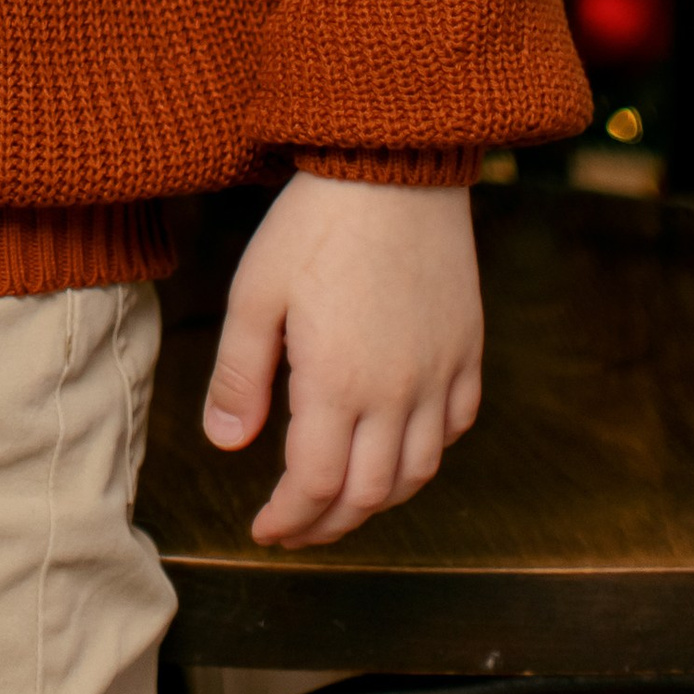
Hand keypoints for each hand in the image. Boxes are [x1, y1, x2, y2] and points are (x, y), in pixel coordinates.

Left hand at [202, 172, 482, 547]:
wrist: (393, 164)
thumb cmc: (315, 223)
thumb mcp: (255, 292)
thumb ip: (238, 375)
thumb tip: (226, 445)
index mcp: (338, 384)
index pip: (316, 486)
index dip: (289, 519)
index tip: (264, 529)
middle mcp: (398, 393)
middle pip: (369, 494)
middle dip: (329, 524)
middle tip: (296, 529)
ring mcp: (440, 373)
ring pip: (419, 472)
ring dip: (378, 499)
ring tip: (342, 499)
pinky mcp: (467, 349)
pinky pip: (455, 426)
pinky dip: (427, 453)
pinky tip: (400, 446)